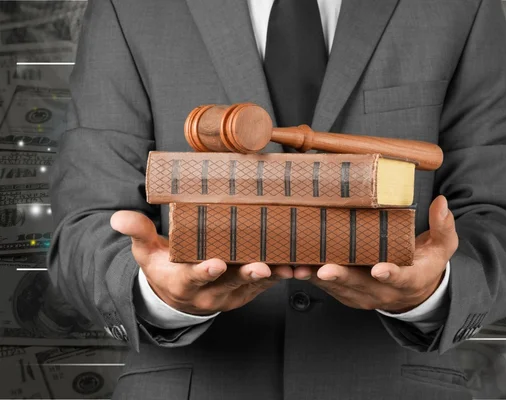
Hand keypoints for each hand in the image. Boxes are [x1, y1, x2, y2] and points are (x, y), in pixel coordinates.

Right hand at [110, 211, 292, 314]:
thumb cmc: (164, 268)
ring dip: (273, 277)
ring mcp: (231, 293)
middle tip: (260, 266)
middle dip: (246, 273)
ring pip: (254, 285)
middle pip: (230, 282)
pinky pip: (268, 285)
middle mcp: (209, 291)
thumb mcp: (146, 252)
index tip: (214, 263)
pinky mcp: (248, 291)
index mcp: (182, 281)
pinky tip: (299, 266)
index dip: (203, 271)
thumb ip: (138, 233)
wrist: (180, 296)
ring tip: (290, 267)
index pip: (192, 277)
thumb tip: (118, 217)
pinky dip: (283, 275)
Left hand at [293, 195, 457, 312]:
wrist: (414, 292)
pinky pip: (326, 288)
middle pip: (360, 285)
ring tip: (298, 267)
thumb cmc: (425, 263)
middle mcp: (383, 292)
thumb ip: (443, 227)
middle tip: (324, 269)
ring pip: (338, 288)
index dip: (389, 274)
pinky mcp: (347, 294)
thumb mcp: (442, 246)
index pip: (401, 278)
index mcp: (409, 280)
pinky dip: (310, 278)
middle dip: (341, 277)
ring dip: (318, 279)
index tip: (379, 268)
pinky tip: (293, 266)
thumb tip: (441, 203)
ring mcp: (363, 295)